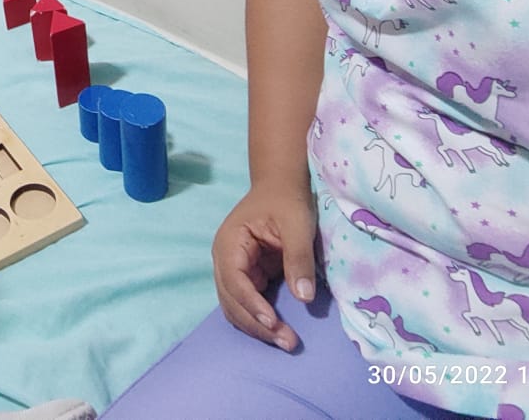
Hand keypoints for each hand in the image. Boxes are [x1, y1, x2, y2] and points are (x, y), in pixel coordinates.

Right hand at [211, 183, 316, 351]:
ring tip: (285, 341)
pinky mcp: (246, 277)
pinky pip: (246, 304)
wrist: (280, 186)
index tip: (273, 322)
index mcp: (229, 243)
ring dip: (257, 326)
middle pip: (231, 300)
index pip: (234, 280)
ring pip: (235, 307)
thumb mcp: (297, 224)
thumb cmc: (286, 200)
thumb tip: (304, 298)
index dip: (251, 304)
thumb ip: (298, 258)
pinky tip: (278, 331)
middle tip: (287, 342)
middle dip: (257, 323)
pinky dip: (259, 319)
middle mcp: (224, 260)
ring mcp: (233, 270)